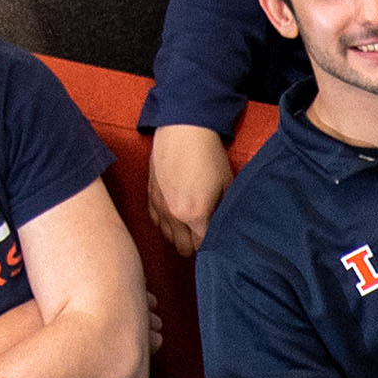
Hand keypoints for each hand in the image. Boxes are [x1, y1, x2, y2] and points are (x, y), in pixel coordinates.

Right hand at [147, 123, 227, 257]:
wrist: (183, 130)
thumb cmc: (208, 155)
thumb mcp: (226, 185)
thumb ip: (223, 211)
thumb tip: (224, 227)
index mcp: (195, 215)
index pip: (202, 246)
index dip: (211, 247)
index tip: (216, 244)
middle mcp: (174, 215)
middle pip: (183, 247)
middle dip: (195, 246)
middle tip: (204, 238)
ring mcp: (159, 206)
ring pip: (168, 237)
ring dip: (179, 237)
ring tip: (190, 229)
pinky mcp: (150, 196)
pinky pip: (155, 221)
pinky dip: (165, 225)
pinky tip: (175, 219)